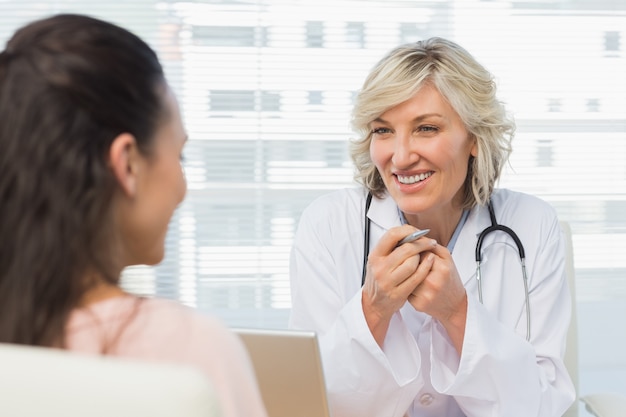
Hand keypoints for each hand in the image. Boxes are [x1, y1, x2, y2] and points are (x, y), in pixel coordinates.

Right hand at [361, 225, 435, 345]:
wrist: (374, 303)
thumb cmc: (380, 278)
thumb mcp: (379, 260)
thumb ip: (391, 247)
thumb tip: (410, 231)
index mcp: (375, 256)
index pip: (392, 235)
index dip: (408, 231)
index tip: (418, 232)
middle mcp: (380, 268)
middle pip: (406, 249)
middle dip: (421, 243)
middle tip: (430, 242)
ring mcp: (388, 281)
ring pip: (412, 263)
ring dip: (423, 257)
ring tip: (426, 256)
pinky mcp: (398, 293)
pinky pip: (417, 277)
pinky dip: (426, 267)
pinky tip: (430, 262)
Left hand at [407, 242, 467, 352]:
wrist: (455, 306)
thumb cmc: (450, 280)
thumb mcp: (448, 259)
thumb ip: (433, 246)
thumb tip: (415, 238)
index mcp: (442, 268)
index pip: (420, 252)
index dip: (417, 251)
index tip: (418, 253)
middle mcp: (432, 282)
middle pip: (411, 264)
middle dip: (410, 261)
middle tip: (414, 263)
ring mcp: (424, 294)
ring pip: (405, 276)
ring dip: (406, 273)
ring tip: (413, 274)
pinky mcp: (417, 304)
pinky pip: (405, 289)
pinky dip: (406, 285)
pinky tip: (412, 285)